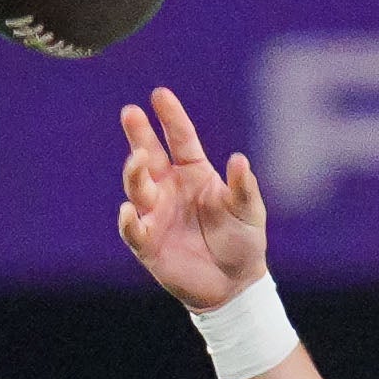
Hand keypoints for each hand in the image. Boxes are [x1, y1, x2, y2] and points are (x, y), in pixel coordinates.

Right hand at [117, 87, 266, 311]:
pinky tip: (130, 210)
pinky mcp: (147, 242)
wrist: (234, 283)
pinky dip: (129, 220)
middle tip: (131, 113)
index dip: (170, 117)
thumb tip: (239, 160)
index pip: (180, 139)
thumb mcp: (248, 212)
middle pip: (148, 155)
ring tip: (139, 159)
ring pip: (137, 187)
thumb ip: (243, 187)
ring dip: (135, 172)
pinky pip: (133, 229)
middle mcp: (169, 187)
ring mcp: (155, 213)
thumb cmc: (242, 240)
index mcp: (194, 173)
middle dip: (138, 135)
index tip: (160, 94)